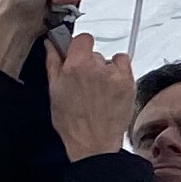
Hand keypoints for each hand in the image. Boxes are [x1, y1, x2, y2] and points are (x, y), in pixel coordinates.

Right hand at [46, 28, 136, 160]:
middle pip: (94, 53)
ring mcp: (115, 75)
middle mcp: (96, 67)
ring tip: (99, 91)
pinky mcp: (129, 83)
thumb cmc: (72, 122)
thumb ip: (53, 62)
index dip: (78, 46)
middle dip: (89, 63)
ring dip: (105, 70)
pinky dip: (119, 72)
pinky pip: (124, 64)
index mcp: (74, 66)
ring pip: (109, 61)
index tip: (76, 55)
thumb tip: (51, 44)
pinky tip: (111, 88)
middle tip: (85, 83)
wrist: (94, 143)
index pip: (82, 38)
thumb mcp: (54, 90)